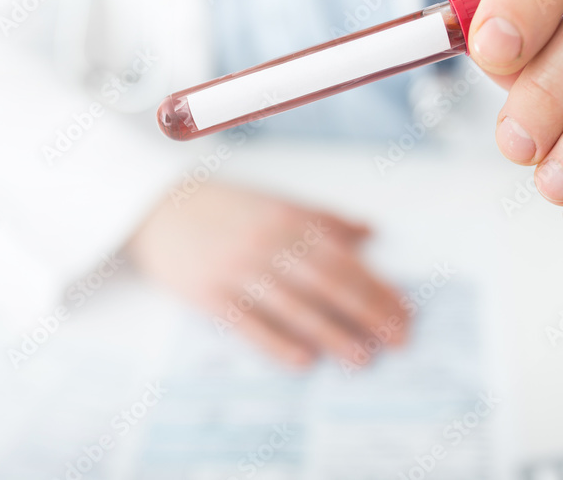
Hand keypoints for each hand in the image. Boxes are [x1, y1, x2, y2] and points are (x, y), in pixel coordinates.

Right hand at [126, 182, 407, 365]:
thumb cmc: (224, 207)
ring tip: (362, 358)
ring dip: (332, 333)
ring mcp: (239, 269)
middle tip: (398, 340)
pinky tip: (303, 360)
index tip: (404, 313)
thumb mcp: (277, 202)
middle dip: (368, 312)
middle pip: (329, 282)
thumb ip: (324, 218)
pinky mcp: (209, 294)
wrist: (158, 208)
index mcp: (290, 220)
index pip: (346, 259)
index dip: (378, 287)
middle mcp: (269, 243)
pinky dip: (277, 342)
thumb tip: (370, 233)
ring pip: (295, 305)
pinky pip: (249, 323)